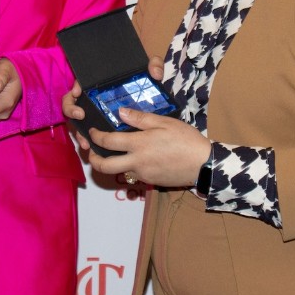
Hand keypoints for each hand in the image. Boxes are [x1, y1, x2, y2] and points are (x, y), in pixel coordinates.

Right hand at [62, 55, 165, 153]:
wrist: (152, 98)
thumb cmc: (145, 83)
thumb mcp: (150, 71)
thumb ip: (154, 65)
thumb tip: (155, 72)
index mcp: (101, 84)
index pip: (81, 82)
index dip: (76, 86)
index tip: (78, 91)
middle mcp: (94, 99)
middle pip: (74, 103)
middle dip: (72, 109)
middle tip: (80, 115)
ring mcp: (97, 114)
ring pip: (79, 122)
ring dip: (79, 132)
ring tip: (86, 141)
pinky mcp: (102, 128)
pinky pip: (90, 135)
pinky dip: (89, 141)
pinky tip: (92, 148)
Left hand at [87, 108, 208, 187]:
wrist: (203, 164)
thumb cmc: (186, 140)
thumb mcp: (165, 122)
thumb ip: (140, 118)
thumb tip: (120, 113)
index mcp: (139, 144)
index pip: (107, 142)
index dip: (95, 136)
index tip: (92, 132)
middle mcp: (137, 162)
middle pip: (104, 166)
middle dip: (93, 160)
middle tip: (91, 152)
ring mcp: (142, 174)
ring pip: (118, 171)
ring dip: (110, 163)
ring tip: (112, 153)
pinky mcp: (150, 181)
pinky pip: (133, 174)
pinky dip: (129, 166)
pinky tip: (136, 157)